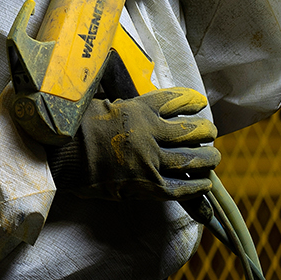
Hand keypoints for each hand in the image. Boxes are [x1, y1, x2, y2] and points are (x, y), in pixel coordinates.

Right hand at [46, 87, 220, 200]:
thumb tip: (124, 92)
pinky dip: (196, 185)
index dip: (191, 101)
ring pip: (190, 159)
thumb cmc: (78, 128)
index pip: (174, 101)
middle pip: (189, 131)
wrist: (66, 157)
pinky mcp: (148, 186)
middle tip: (212, 132)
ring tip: (214, 158)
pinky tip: (205, 183)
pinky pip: (180, 187)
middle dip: (205, 132)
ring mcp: (151, 161)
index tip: (200, 102)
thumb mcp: (101, 103)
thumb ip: (120, 101)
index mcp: (138, 109)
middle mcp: (150, 133)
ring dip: (206, 159)